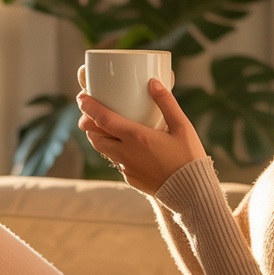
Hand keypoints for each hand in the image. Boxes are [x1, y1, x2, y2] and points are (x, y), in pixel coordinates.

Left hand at [77, 79, 207, 194]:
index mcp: (136, 137)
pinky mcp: (130, 178)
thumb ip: (166, 102)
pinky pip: (116, 160)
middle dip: (88, 123)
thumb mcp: (182, 126)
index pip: (102, 119)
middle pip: (95, 136)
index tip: (81, 97)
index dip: (89, 107)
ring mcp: (126, 167)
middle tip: (90, 113)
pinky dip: (115, 150)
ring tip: (104, 127)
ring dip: (99, 137)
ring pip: (102, 149)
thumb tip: (153, 82)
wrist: (191, 192)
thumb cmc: (188, 157)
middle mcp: (126, 153)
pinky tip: (126, 146)